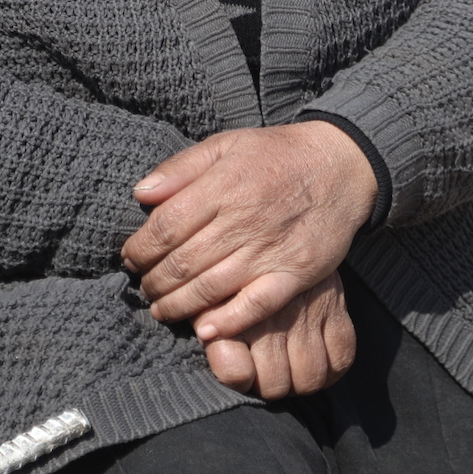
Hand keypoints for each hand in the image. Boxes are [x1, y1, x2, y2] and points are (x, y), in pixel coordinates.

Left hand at [123, 121, 376, 342]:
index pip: (166, 226)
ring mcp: (271, 249)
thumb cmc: (278, 154)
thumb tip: (141, 194)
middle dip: (154, 282)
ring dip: (178, 305)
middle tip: (145, 288)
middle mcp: (244, 219)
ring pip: (211, 287)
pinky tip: (205, 329)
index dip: (140, 248)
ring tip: (163, 310)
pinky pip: (257, 305)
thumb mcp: (227, 144)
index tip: (130, 258)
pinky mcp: (296, 273)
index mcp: (223, 186)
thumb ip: (182, 167)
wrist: (342, 165)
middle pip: (182, 262)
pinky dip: (228, 321)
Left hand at [204, 271, 356, 398]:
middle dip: (267, 386)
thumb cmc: (229, 271)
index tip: (239, 372)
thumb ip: (207, 324)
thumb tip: (210, 340)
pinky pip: (342, 357)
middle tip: (263, 374)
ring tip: (288, 372)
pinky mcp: (335, 304)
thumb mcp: (208, 295)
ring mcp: (307, 309)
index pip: (237, 373)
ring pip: (309, 377)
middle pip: (275, 383)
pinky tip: (316, 364)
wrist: (276, 226)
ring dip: (298, 383)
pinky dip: (331, 371)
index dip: (238, 381)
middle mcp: (272, 310)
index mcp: (233, 306)